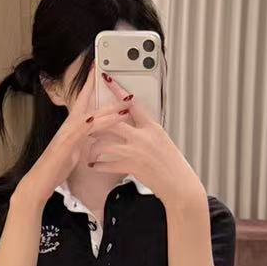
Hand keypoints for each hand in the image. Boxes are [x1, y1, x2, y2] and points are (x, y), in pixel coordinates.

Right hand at [15, 71, 128, 209]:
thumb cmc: (56, 167)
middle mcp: (69, 125)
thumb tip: (94, 134)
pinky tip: (102, 119)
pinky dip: (93, 124)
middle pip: (88, 103)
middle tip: (115, 78)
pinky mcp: (67, 144)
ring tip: (125, 104)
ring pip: (91, 116)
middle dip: (101, 89)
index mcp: (72, 126)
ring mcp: (67, 133)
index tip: (98, 70)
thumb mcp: (73, 150)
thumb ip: (83, 139)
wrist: (39, 180)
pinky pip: (83, 132)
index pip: (83, 101)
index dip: (90, 84)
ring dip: (109, 110)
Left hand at [85, 73, 205, 210]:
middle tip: (88, 122)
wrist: (178, 184)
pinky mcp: (131, 167)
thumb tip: (136, 124)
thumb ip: (147, 131)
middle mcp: (143, 137)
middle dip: (98, 123)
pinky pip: (107, 164)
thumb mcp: (163, 140)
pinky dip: (98, 165)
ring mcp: (136, 152)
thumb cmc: (173, 164)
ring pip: (105, 144)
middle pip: (113, 122)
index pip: (134, 105)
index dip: (119, 92)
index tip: (108, 81)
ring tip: (90, 148)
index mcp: (152, 127)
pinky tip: (94, 165)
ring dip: (94, 147)